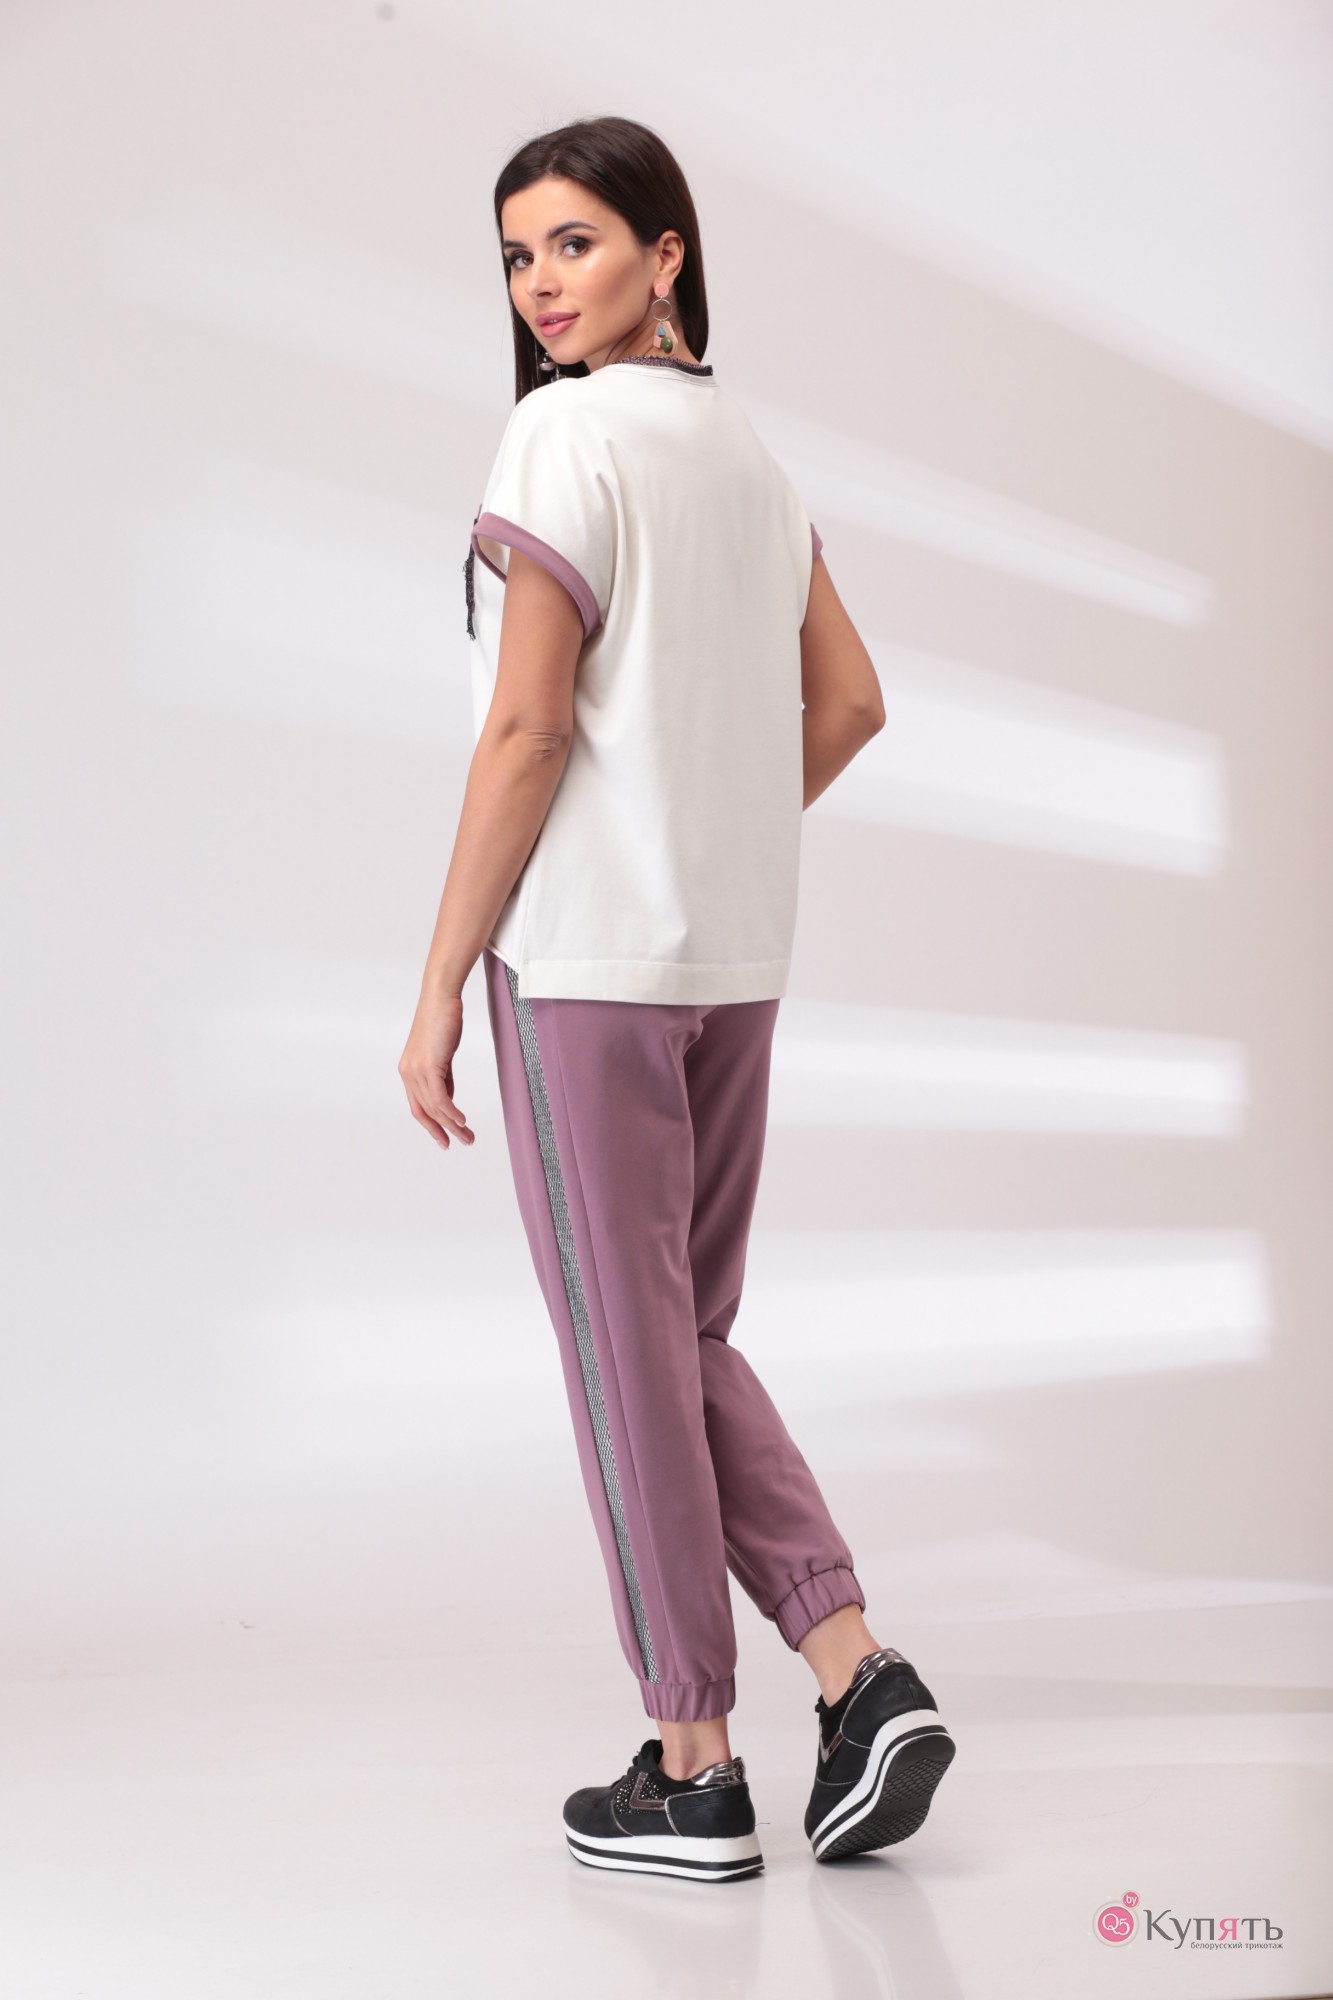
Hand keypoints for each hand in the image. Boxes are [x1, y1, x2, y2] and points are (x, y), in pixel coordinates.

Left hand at [398, 989, 475, 1149]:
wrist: (441, 997)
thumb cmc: (443, 1019)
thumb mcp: (442, 1053)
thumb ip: (443, 1077)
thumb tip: (448, 1097)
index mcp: (409, 1071)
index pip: (418, 1107)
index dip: (432, 1125)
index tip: (445, 1138)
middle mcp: (408, 1073)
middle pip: (424, 1112)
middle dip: (442, 1130)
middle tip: (460, 1143)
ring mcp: (416, 1070)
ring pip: (434, 1108)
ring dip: (452, 1125)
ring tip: (468, 1136)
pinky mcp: (428, 1066)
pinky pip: (439, 1097)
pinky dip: (451, 1112)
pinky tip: (462, 1120)